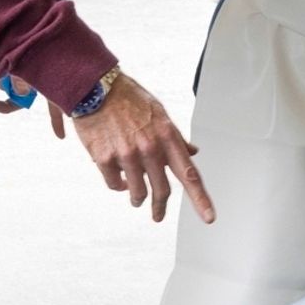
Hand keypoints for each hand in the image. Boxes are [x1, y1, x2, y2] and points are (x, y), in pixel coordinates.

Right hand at [72, 71, 215, 223]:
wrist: (95, 88)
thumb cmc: (128, 98)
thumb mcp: (159, 113)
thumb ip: (176, 137)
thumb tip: (193, 151)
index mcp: (167, 136)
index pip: (189, 173)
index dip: (200, 199)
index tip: (209, 217)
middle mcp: (150, 147)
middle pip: (162, 190)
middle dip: (160, 207)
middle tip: (158, 215)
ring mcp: (127, 154)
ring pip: (137, 192)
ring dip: (137, 198)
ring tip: (136, 199)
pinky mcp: (105, 158)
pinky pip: (114, 184)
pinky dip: (118, 185)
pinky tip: (119, 180)